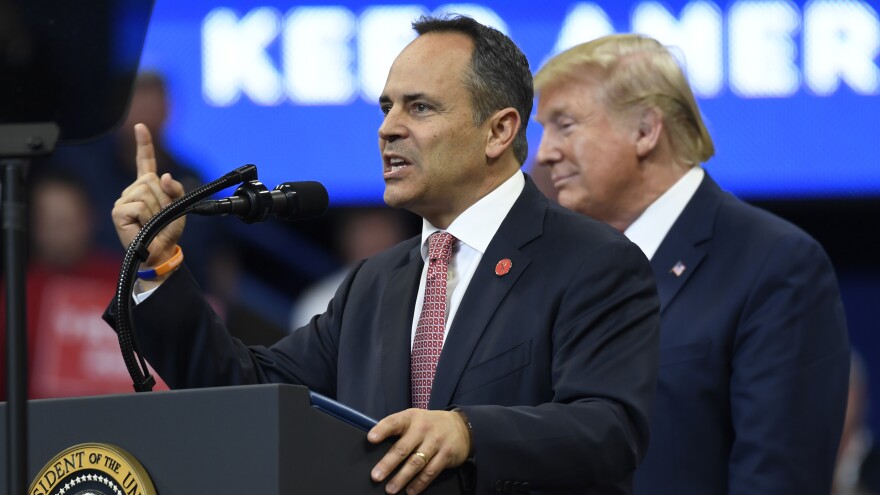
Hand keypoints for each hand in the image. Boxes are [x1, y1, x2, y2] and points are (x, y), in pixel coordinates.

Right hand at [111, 123, 185, 268]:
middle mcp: (133, 190)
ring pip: (147, 192)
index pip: (145, 161)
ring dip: (156, 209)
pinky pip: (140, 205)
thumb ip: (175, 189)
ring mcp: (124, 200)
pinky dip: (147, 216)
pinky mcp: (118, 211)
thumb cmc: (167, 230)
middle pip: (152, 180)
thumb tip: (164, 176)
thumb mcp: (179, 207)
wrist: (160, 251)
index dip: (143, 144)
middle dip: (163, 198)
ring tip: (152, 222)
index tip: (140, 127)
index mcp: (147, 186)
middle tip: (161, 216)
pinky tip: (142, 225)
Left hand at [368, 409, 471, 494]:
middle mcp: (423, 429)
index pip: (394, 422)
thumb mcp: (414, 418)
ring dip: (402, 478)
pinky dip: (419, 483)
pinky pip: (430, 472)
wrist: (461, 426)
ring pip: (416, 463)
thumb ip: (398, 428)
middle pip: (403, 448)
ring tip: (390, 489)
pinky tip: (410, 491)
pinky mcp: (446, 455)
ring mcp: (436, 442)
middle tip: (376, 476)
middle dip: (388, 464)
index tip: (370, 439)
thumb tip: (373, 443)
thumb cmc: (429, 424)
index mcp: (411, 418)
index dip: (382, 430)